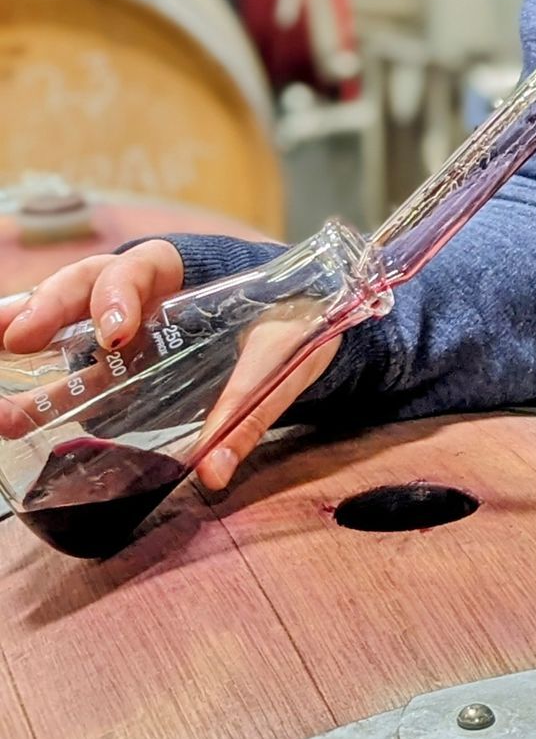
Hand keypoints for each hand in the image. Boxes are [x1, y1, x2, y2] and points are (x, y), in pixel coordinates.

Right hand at [1, 242, 337, 492]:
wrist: (304, 319)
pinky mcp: (120, 366)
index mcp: (186, 270)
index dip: (120, 292)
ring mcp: (124, 328)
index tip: (114, 332)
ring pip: (66, 327)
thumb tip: (214, 473)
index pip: (142, 265)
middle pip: (84, 284)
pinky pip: (74, 368)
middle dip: (48, 307)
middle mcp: (144, 292)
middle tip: (18, 339)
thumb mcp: (285, 355)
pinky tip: (17, 412)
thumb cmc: (293, 321)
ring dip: (27, 342)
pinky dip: (42, 384)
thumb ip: (252, 405)